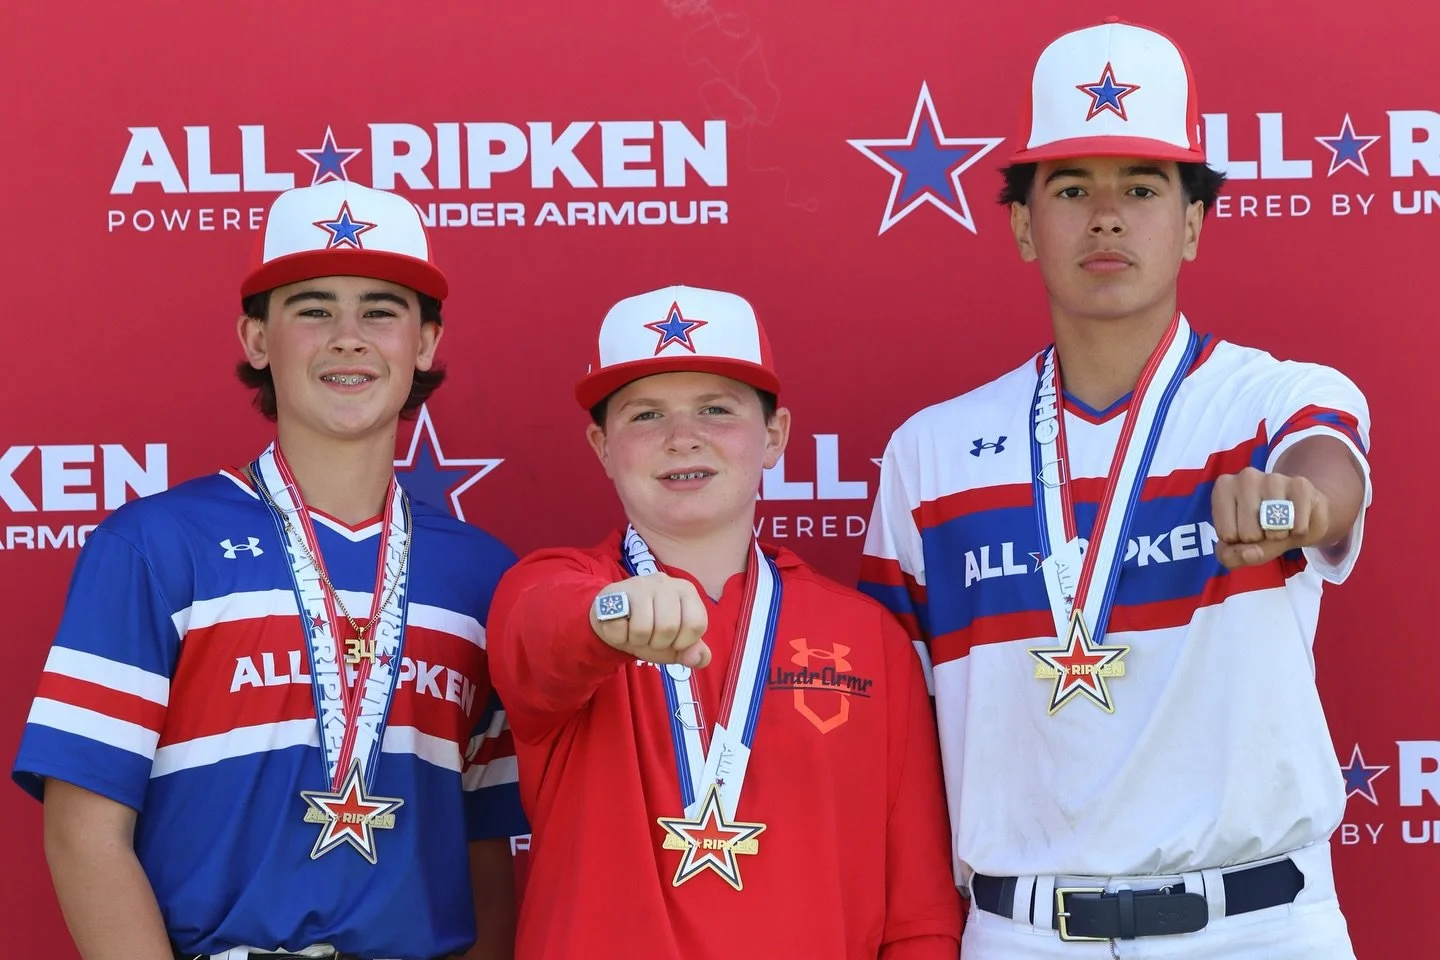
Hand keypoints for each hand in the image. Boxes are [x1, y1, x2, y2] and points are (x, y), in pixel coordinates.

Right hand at [588, 574, 710, 667]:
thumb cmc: (651, 630)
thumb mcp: (676, 645)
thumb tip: (699, 659)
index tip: (672, 640)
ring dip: (637, 640)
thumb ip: (694, 653)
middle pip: (668, 628)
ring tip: (635, 631)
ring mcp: (640, 584)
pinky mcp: (616, 591)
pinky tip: (621, 625)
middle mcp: (665, 582)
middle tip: (650, 636)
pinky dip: (619, 636)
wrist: (614, 622)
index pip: (696, 624)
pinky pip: (620, 628)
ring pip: (643, 629)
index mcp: (687, 591)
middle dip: (657, 643)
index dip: (682, 642)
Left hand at [1211, 467, 1329, 569]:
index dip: (1238, 542)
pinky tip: (1295, 521)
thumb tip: (1249, 554)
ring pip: (1272, 530)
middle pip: (1248, 533)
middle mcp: (1246, 477)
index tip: (1244, 529)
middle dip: (1258, 539)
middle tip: (1265, 527)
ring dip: (1278, 536)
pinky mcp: (1301, 485)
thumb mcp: (1238, 547)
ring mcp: (1274, 478)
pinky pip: (1297, 526)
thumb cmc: (1260, 528)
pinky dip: (1298, 533)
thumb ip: (1232, 556)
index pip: (1226, 535)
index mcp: (1223, 488)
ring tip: (1279, 524)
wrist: (1300, 515)